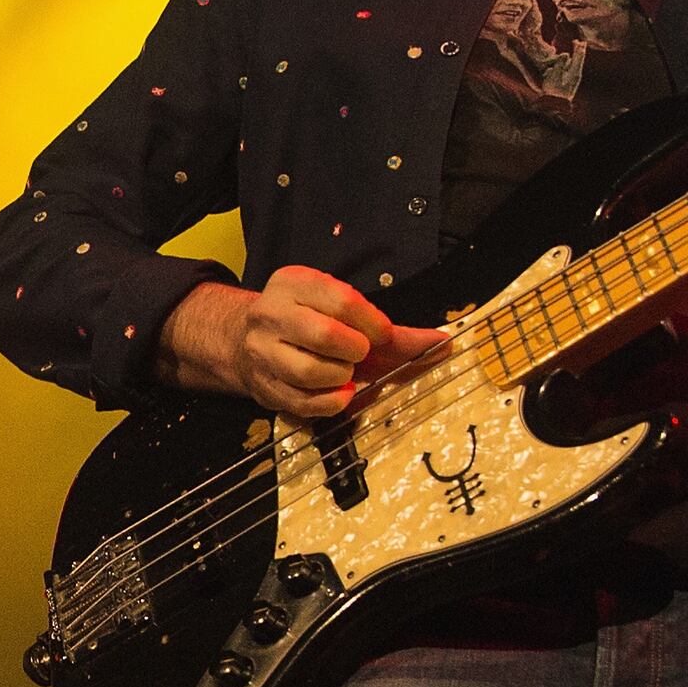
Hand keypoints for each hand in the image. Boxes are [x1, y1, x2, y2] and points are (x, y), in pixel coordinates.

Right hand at [170, 267, 443, 415]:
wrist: (244, 342)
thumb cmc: (308, 324)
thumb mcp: (340, 311)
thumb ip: (391, 331)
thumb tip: (443, 343)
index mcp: (293, 283)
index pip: (341, 300)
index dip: (373, 324)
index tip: (383, 335)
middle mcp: (271, 313)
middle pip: (325, 335)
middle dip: (356, 351)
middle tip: (360, 355)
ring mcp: (261, 352)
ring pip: (310, 371)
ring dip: (341, 378)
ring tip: (345, 373)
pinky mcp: (262, 385)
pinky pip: (302, 402)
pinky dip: (331, 403)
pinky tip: (339, 394)